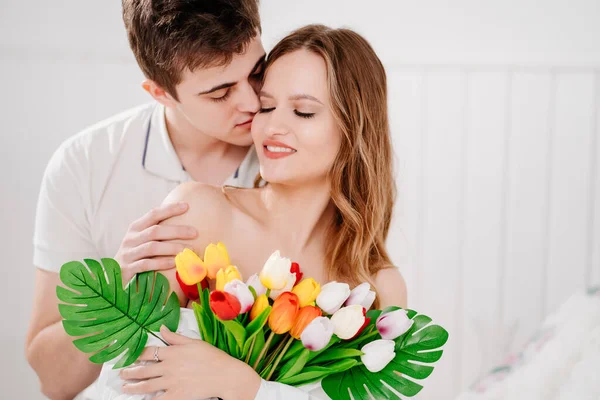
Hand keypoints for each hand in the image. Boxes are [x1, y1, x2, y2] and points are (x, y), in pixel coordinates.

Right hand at [116, 202, 197, 283]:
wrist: (114, 277)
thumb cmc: (137, 256)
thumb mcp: (143, 241)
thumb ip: (158, 232)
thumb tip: (186, 225)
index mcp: (135, 228)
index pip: (153, 214)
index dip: (169, 209)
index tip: (187, 206)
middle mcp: (130, 239)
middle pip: (155, 231)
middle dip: (177, 230)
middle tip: (195, 232)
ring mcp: (128, 254)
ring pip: (152, 247)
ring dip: (172, 248)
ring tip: (187, 250)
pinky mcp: (127, 269)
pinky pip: (146, 264)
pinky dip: (161, 263)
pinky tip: (174, 263)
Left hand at [120, 326, 261, 399]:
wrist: (224, 375)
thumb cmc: (212, 357)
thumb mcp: (194, 342)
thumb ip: (175, 337)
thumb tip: (161, 328)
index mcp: (172, 352)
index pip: (149, 352)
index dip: (136, 354)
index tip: (128, 355)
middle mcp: (168, 367)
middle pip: (143, 370)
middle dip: (130, 372)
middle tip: (120, 374)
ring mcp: (170, 382)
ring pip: (146, 385)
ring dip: (133, 386)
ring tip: (125, 387)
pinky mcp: (176, 395)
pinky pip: (158, 399)